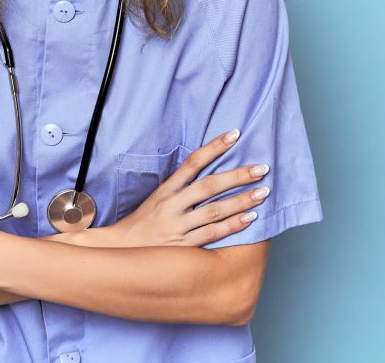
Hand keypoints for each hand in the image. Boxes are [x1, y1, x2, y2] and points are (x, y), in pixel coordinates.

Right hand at [108, 129, 269, 247]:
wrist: (122, 250)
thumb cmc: (144, 223)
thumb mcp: (158, 198)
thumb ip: (181, 186)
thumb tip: (210, 169)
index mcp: (166, 189)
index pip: (193, 162)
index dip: (214, 147)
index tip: (235, 134)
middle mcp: (172, 204)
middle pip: (209, 186)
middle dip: (237, 175)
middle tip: (261, 168)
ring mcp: (177, 226)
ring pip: (214, 210)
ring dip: (241, 201)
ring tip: (262, 192)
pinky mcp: (182, 247)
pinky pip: (212, 234)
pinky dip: (233, 226)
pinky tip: (250, 218)